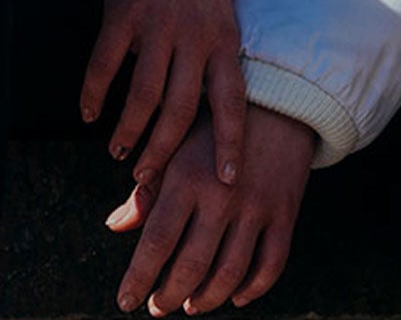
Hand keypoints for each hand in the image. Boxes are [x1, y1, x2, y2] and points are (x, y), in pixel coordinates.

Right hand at [81, 0, 245, 187]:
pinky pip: (106, 65)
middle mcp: (196, 33)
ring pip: (143, 97)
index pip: (233, 101)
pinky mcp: (124, 10)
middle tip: (145, 178)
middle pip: (181, 111)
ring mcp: (159, 22)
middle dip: (162, 152)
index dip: (231, 144)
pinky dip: (95, 94)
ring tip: (117, 150)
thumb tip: (206, 112)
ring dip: (128, 131)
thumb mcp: (217, 9)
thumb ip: (211, 55)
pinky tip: (88, 110)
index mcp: (224, 36)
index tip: (228, 184)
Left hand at [107, 102, 316, 313]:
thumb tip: (115, 226)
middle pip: (191, 266)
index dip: (138, 278)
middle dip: (168, 296)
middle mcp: (222, 196)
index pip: (156, 241)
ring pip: (229, 274)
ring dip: (206, 299)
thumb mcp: (178, 149)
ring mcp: (257, 206)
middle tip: (157, 307)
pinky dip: (253, 289)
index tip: (125, 300)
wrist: (278, 101)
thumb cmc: (215, 130)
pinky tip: (236, 296)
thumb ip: (147, 190)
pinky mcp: (285, 212)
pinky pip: (271, 264)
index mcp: (188, 177)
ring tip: (190, 305)